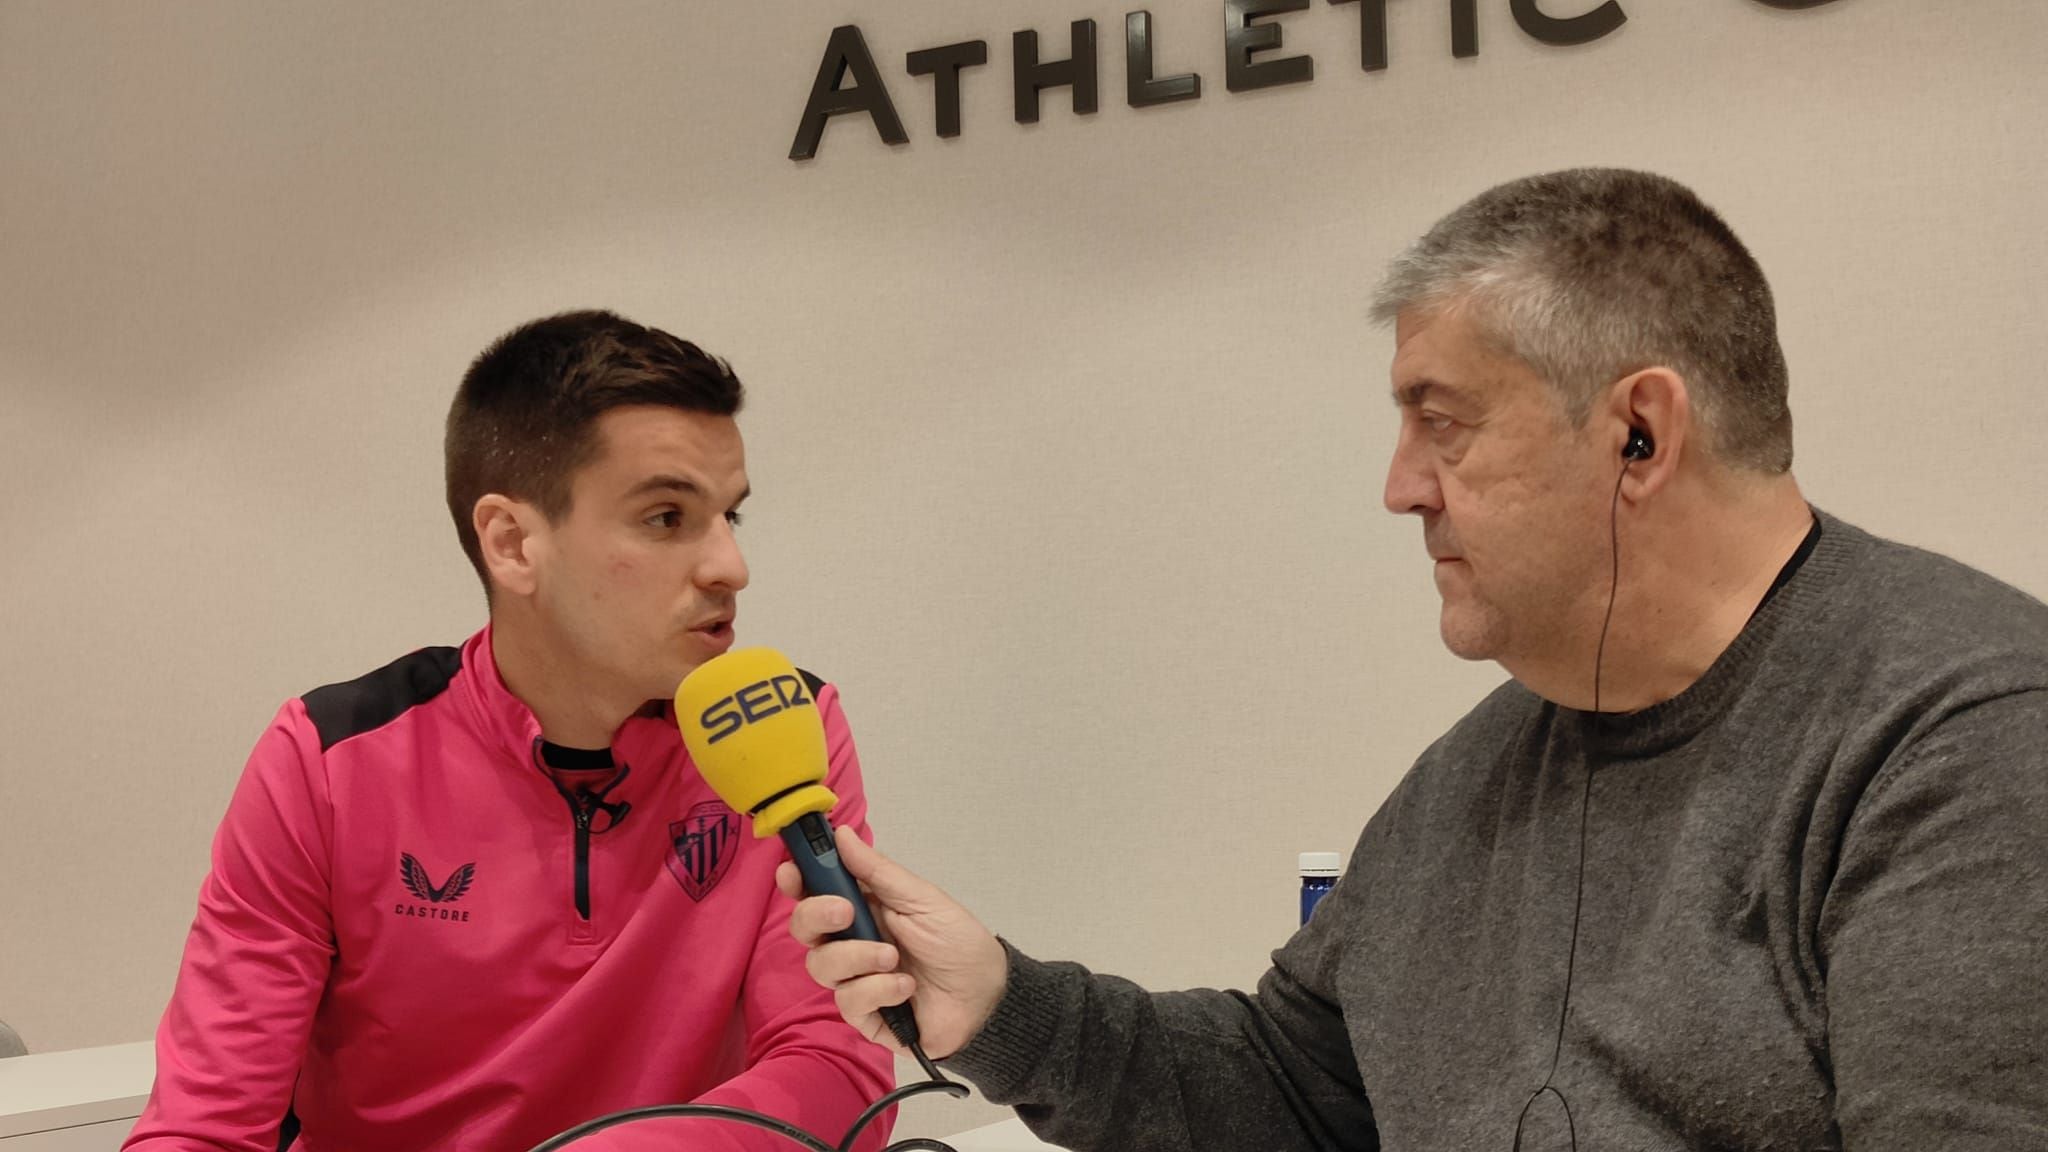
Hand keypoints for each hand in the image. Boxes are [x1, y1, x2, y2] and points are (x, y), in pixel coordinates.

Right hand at [777, 826, 1007, 1058]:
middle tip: (846, 912)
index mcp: (862, 908)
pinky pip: (848, 1001)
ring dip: (857, 957)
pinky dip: (877, 990)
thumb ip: (877, 872)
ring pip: (821, 965)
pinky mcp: (864, 1015)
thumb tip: (841, 835)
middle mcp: (851, 943)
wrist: (987, 996)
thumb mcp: (921, 898)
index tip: (790, 872)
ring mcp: (855, 980)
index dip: (796, 881)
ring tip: (894, 958)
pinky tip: (906, 988)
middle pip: (804, 928)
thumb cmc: (957, 941)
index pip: (815, 892)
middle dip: (816, 915)